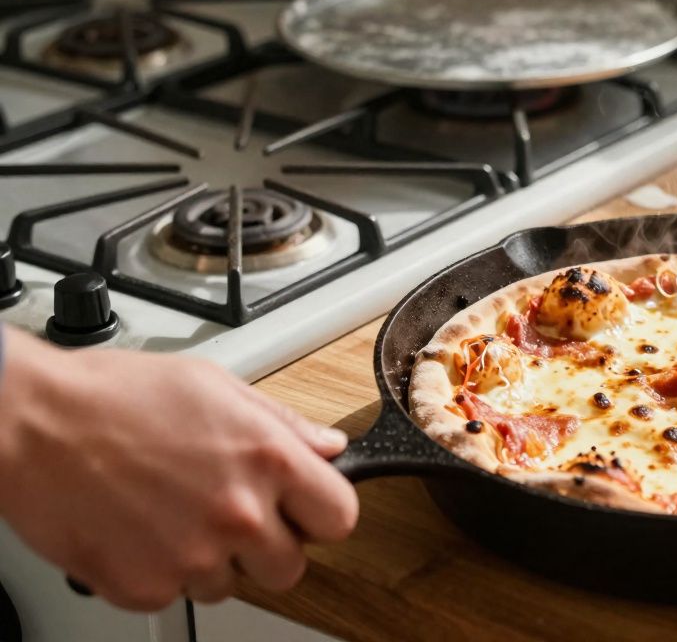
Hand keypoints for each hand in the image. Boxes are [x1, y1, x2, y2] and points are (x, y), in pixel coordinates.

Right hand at [0, 327, 357, 610]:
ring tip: (173, 511)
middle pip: (291, 567)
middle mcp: (239, 514)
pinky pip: (175, 594)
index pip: (340, 518)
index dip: (321, 514)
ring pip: (231, 585)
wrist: (32, 422)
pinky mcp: (146, 586)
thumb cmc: (114, 396)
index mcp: (269, 460)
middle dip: (268, 545)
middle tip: (231, 514)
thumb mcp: (216, 387)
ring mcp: (193, 557)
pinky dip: (161, 571)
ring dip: (212, 560)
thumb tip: (327, 446)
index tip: (304, 509)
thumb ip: (283, 424)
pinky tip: (140, 527)